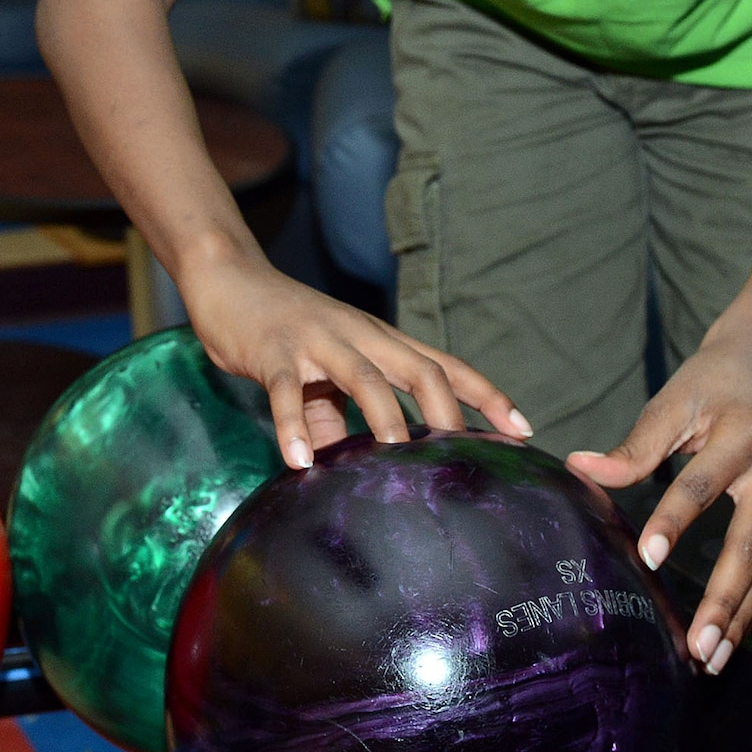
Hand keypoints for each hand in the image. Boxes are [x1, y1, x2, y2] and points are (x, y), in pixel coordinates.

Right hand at [179, 244, 530, 468]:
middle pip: (419, 368)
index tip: (523, 428)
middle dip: (448, 411)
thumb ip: (337, 420)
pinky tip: (297, 463)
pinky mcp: (275, 350)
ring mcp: (319, 340)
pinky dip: (292, 426)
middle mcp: (361, 335)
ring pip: (364, 375)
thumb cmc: (285, 332)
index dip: (486, 395)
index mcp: (381, 341)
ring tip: (398, 455)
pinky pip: (287, 390)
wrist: (229, 279)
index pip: (445, 365)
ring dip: (385, 415)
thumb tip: (350, 472)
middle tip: (468, 456)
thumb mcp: (322, 376)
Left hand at [567, 313, 751, 675]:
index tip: (647, 559)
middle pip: (749, 544)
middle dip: (724, 601)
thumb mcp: (674, 400)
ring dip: (740, 618)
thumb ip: (635, 445)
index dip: (673, 521)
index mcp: (744, 434)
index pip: (702, 485)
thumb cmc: (715, 381)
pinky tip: (733, 636)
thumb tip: (581, 468)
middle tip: (697, 645)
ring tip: (711, 659)